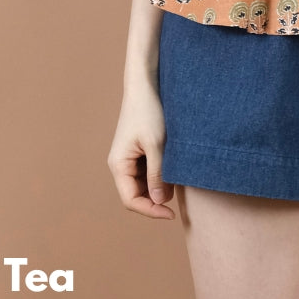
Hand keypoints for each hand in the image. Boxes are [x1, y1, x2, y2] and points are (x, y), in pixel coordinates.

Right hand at [107, 79, 177, 219]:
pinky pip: (148, 171)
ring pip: (144, 184)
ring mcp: (129, 158)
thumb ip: (158, 174)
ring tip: (178, 175)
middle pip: (137, 195)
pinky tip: (174, 166)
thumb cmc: (149, 111)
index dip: (151, 211)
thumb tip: (159, 202)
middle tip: (179, 191)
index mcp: (118, 165)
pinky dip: (161, 173)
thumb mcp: (157, 144)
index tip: (172, 214)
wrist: (146, 84)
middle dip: (157, 198)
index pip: (131, 200)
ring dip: (160, 185)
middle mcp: (120, 164)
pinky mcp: (138, 151)